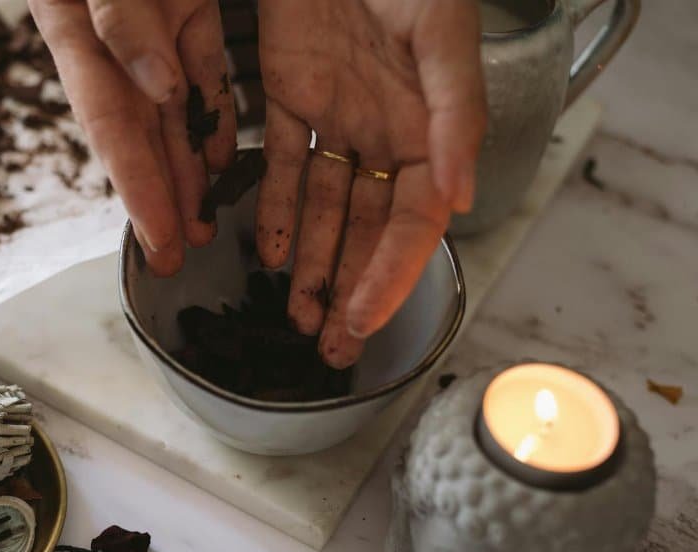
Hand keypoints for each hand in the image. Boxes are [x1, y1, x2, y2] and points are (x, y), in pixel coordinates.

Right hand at [29, 0, 237, 275]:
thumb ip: (119, 18)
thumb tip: (159, 85)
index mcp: (73, 31)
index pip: (109, 125)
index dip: (134, 188)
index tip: (158, 240)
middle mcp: (111, 42)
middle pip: (140, 134)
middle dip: (159, 199)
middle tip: (174, 257)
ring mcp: (154, 23)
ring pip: (175, 110)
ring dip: (188, 168)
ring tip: (201, 225)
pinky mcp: (189, 2)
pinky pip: (205, 65)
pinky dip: (213, 112)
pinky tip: (220, 159)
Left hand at [254, 0, 485, 367]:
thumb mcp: (439, 37)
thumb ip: (453, 115)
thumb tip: (456, 198)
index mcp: (429, 126)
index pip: (410, 220)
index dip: (388, 273)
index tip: (363, 321)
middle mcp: (383, 131)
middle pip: (365, 227)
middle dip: (347, 286)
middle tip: (329, 344)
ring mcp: (335, 116)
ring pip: (320, 206)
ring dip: (309, 260)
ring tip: (297, 313)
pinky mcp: (288, 94)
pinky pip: (279, 163)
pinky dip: (270, 207)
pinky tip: (266, 251)